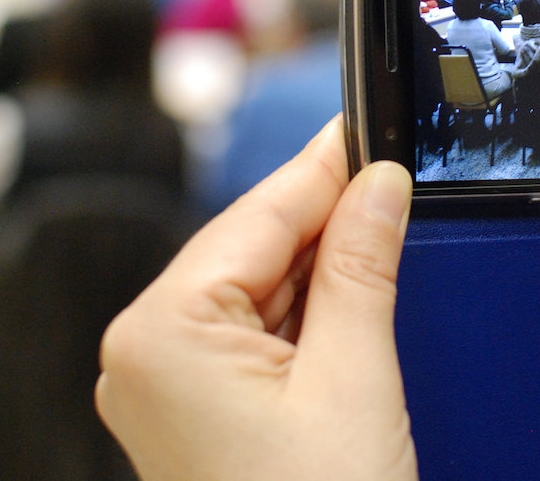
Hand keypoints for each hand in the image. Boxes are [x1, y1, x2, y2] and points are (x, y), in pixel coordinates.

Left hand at [96, 116, 417, 479]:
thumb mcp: (353, 378)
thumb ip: (362, 265)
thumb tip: (377, 185)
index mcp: (161, 332)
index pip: (255, 216)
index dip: (321, 168)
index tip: (367, 130)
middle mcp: (147, 352)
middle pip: (251, 249)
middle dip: (325, 220)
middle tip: (392, 181)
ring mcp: (167, 384)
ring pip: (255, 289)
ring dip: (320, 268)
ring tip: (383, 237)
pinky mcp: (196, 409)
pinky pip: (252, 333)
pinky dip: (305, 314)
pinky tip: (352, 299)